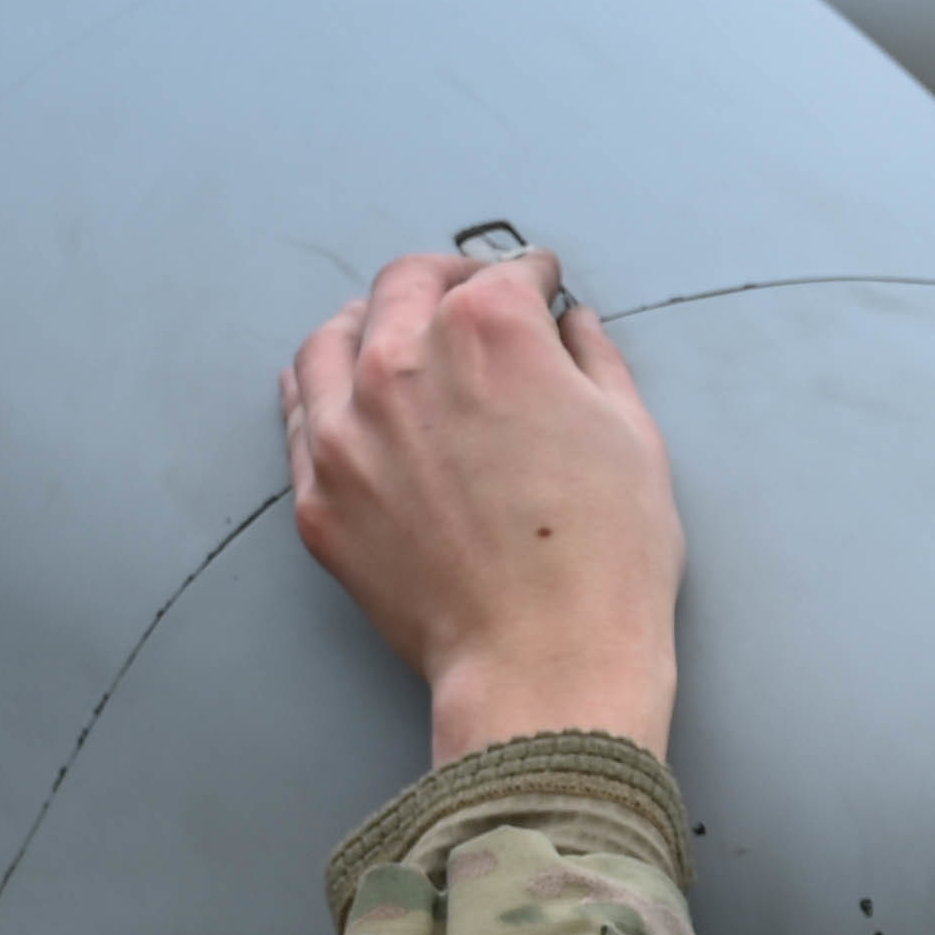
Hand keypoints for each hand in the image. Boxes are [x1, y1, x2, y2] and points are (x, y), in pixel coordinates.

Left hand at [284, 253, 683, 765]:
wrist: (544, 661)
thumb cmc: (603, 558)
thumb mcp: (632, 434)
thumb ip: (593, 359)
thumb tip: (571, 325)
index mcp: (488, 331)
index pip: (506, 273)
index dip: (533, 275)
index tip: (540, 284)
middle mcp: (402, 363)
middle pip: (406, 285)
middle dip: (448, 279)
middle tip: (473, 292)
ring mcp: (347, 431)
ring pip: (333, 339)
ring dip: (369, 323)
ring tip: (394, 335)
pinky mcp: (319, 496)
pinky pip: (301, 416)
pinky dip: (325, 392)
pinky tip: (346, 396)